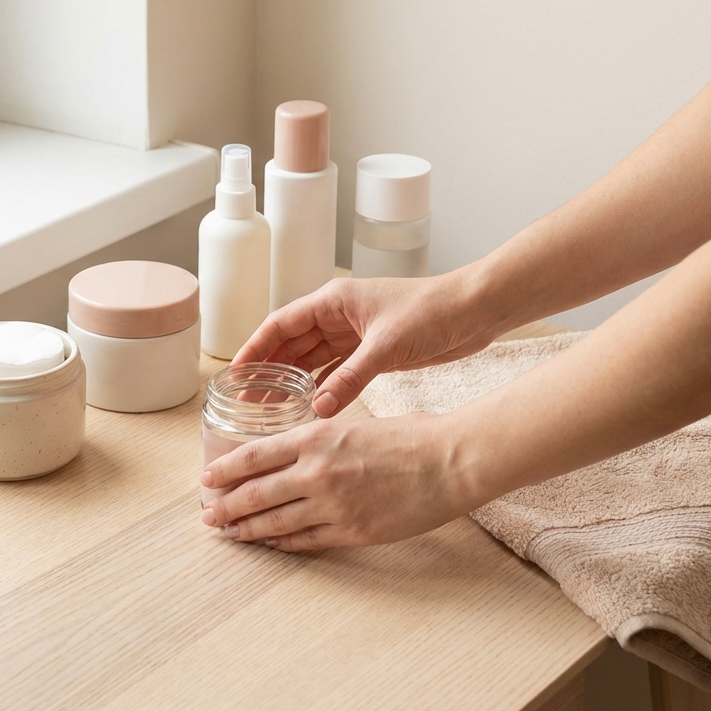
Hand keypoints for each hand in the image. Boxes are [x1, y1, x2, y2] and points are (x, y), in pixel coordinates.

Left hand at [198, 413, 481, 550]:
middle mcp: (316, 471)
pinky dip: (283, 543)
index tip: (207, 479)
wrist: (450, 462)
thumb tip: (293, 455)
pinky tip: (270, 544)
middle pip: (255, 493)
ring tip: (230, 534)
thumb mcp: (353, 425)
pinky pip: (306, 540)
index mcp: (316, 437)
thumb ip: (319, 441)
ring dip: (248, 530)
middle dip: (225, 506)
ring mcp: (332, 505)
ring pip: (275, 522)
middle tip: (207, 516)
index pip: (254, 455)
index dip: (225, 470)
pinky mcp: (351, 531)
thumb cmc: (409, 437)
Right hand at [232, 273, 501, 417]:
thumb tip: (317, 408)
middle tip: (247, 402)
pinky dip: (323, 389)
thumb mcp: (386, 346)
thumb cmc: (432, 311)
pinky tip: (310, 408)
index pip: (281, 324)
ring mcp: (355, 335)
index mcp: (333, 301)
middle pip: (292, 345)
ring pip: (313, 361)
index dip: (255, 348)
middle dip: (269, 371)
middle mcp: (339, 316)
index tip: (235, 373)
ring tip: (270, 410)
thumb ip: (350, 378)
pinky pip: (337, 372)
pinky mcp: (373, 352)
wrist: (476, 311)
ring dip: (293, 383)